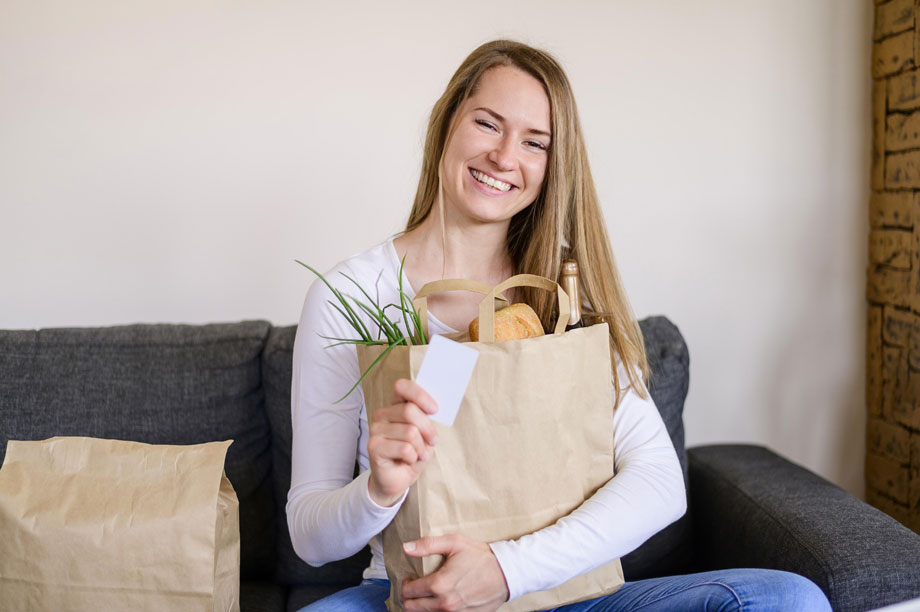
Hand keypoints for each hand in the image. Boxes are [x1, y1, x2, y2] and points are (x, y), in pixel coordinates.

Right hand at [367, 378, 438, 506]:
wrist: (397, 479)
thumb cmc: (413, 454)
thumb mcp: (425, 434)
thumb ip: (427, 419)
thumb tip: (435, 408)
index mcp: (395, 406)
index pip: (402, 387)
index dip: (420, 395)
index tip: (435, 409)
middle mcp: (382, 414)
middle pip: (410, 411)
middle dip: (428, 428)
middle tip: (433, 441)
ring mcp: (376, 430)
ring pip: (410, 432)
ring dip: (421, 447)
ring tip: (418, 454)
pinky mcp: (373, 446)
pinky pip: (405, 449)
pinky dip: (414, 457)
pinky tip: (408, 460)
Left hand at [401, 535, 509, 611]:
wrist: (506, 573)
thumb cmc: (480, 557)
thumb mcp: (455, 543)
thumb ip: (428, 545)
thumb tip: (406, 547)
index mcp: (439, 584)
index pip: (409, 592)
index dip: (406, 584)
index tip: (411, 578)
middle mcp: (445, 603)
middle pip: (412, 608)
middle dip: (409, 598)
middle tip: (415, 588)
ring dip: (423, 606)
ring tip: (429, 594)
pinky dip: (438, 611)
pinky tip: (443, 599)